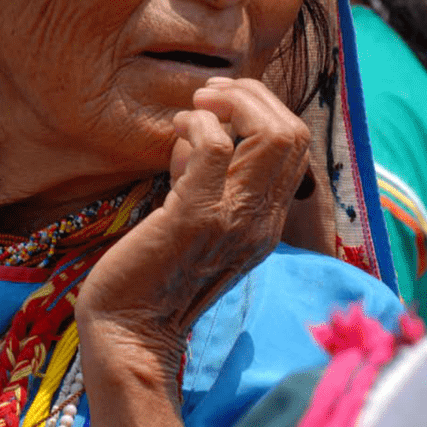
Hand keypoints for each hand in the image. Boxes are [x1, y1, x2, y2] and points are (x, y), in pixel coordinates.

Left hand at [75, 77, 310, 426]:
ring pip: (271, 134)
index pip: (296, 147)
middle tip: (209, 96)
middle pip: (293, 132)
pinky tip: (174, 133)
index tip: (220, 104)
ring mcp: (235, 219)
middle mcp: (262, 220)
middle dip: (251, 96)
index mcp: (265, 222)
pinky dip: (196, 125)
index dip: (263, 109)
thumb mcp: (195, 220)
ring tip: (194, 110)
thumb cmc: (151, 271)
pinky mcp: (196, 217)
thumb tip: (200, 132)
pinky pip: (216, 147)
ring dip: (229, 104)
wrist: (129, 331)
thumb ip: (207, 179)